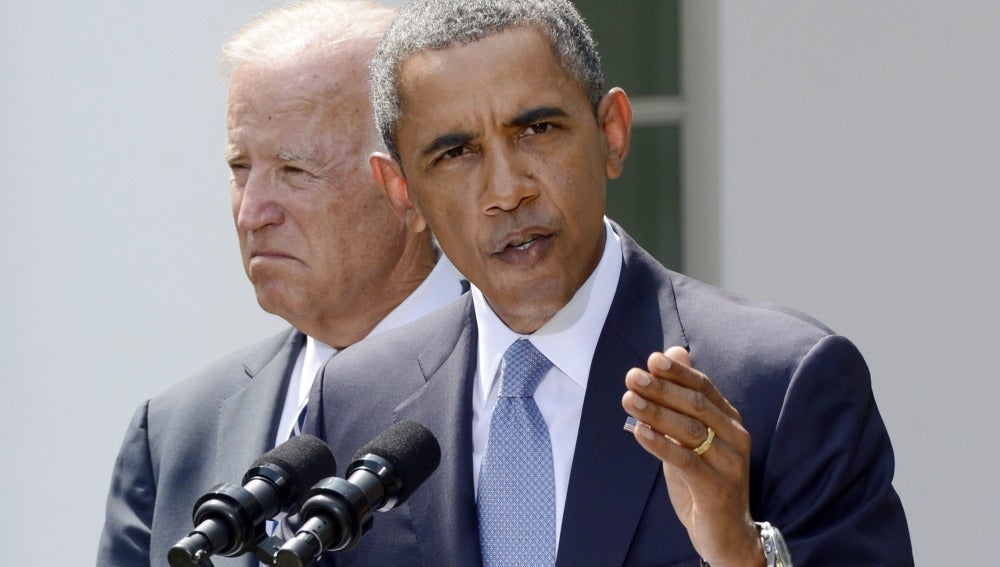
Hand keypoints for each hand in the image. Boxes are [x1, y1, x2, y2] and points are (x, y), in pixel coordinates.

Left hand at [621, 346, 763, 566]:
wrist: (724, 532)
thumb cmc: (703, 480)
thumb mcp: (690, 438)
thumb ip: (680, 400)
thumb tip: (671, 351)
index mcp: (730, 421)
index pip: (704, 388)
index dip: (678, 373)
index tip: (650, 359)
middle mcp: (735, 438)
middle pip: (697, 405)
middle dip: (662, 389)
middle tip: (632, 377)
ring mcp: (730, 463)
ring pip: (690, 430)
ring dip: (656, 413)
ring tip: (629, 400)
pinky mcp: (717, 488)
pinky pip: (685, 461)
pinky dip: (661, 445)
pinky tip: (639, 432)